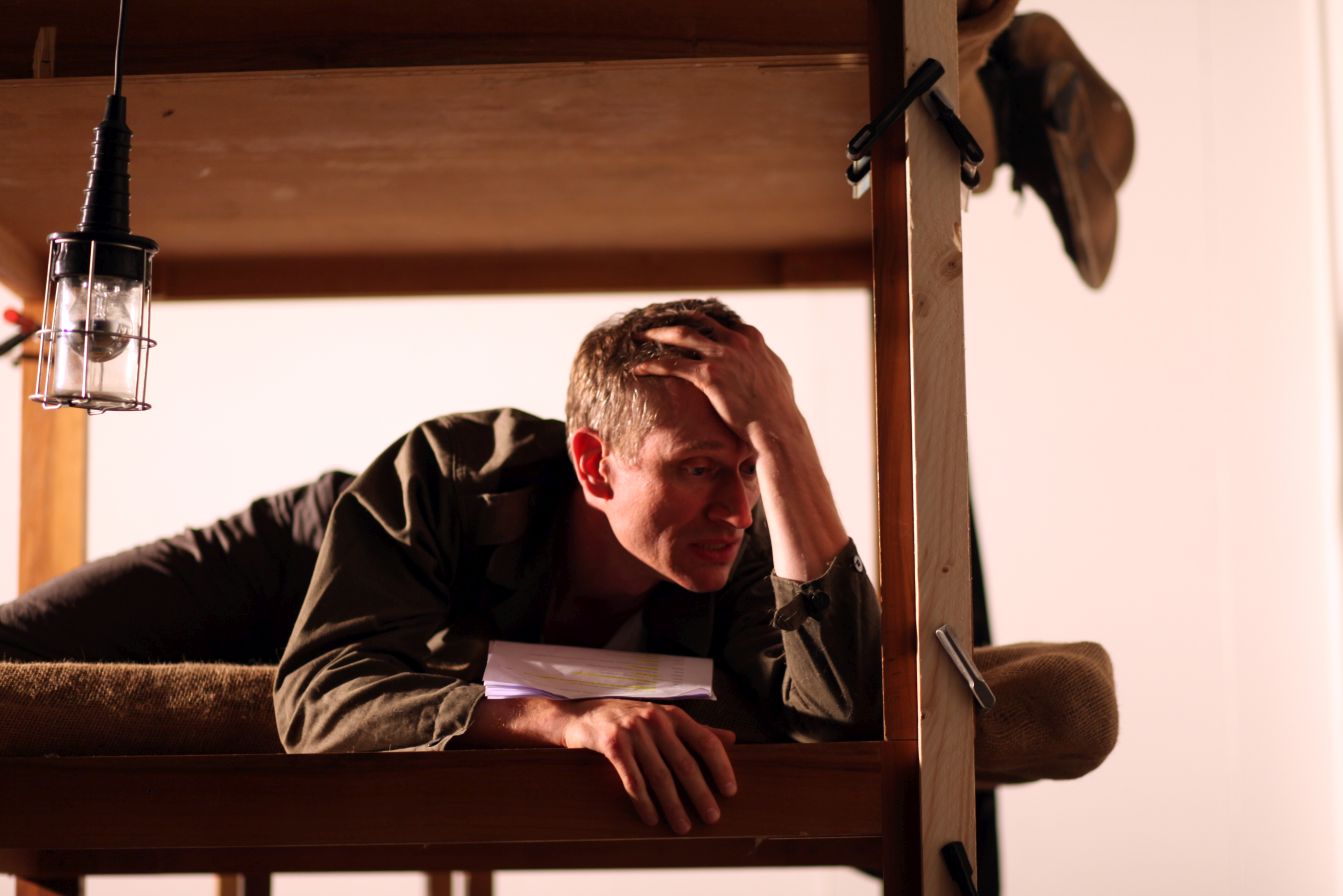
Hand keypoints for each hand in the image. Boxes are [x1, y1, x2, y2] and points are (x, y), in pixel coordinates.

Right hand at [559, 698, 736, 833]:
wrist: (582, 714)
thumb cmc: (628, 719)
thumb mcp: (663, 719)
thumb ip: (696, 730)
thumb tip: (732, 739)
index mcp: (673, 715)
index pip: (706, 741)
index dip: (721, 767)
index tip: (730, 792)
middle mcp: (656, 720)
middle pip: (685, 763)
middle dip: (700, 794)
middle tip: (712, 818)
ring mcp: (633, 731)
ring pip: (659, 775)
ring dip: (673, 805)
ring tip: (682, 827)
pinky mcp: (612, 744)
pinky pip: (632, 779)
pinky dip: (643, 802)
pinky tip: (652, 819)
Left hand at [636, 313, 802, 449]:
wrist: (776, 428)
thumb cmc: (778, 408)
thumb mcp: (776, 373)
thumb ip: (763, 359)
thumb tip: (760, 357)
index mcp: (750, 337)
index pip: (717, 319)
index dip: (696, 319)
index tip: (679, 321)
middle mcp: (736, 340)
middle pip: (696, 320)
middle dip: (671, 318)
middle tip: (652, 320)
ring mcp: (723, 355)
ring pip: (681, 335)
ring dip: (656, 333)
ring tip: (638, 337)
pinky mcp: (710, 375)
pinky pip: (673, 364)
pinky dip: (653, 364)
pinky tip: (638, 368)